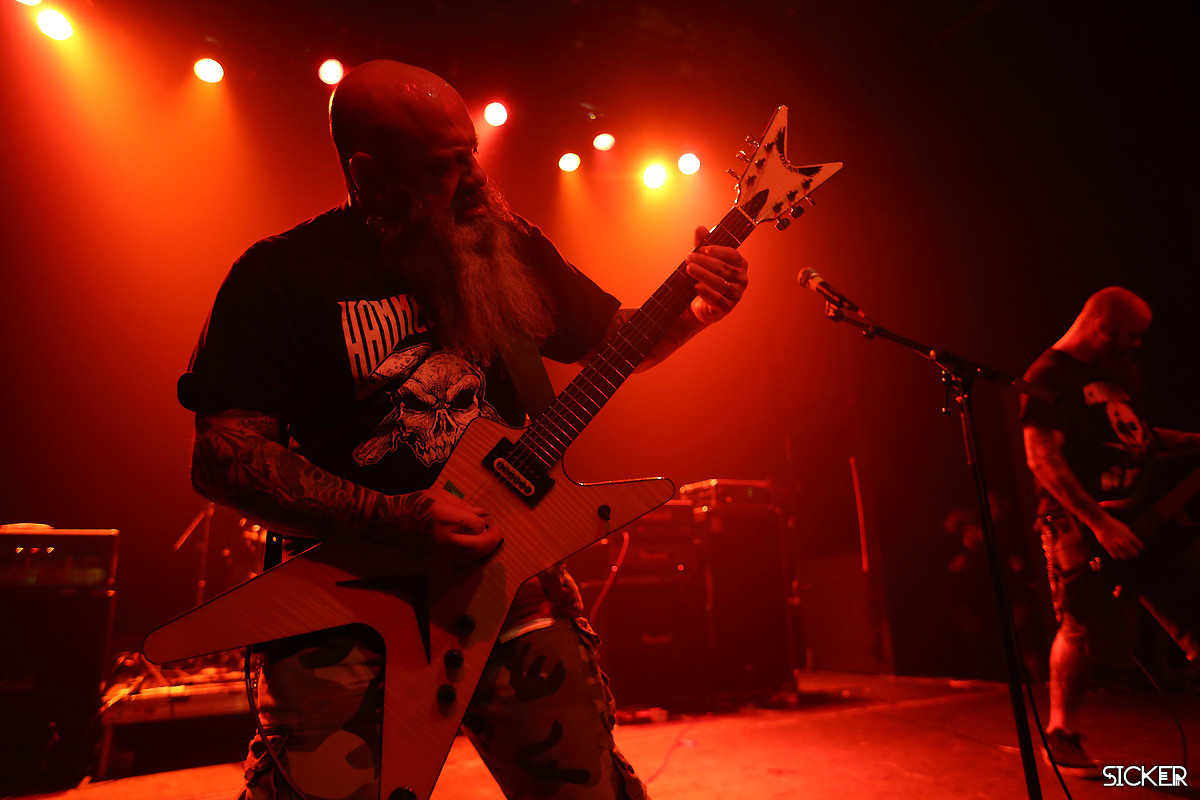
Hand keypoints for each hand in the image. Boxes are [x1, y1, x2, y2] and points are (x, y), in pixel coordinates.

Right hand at [387, 488, 502, 571]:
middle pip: (478, 546)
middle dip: (492, 540)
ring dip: (482, 550)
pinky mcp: (432, 563)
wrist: (388, 523)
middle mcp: (443, 538)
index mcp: (445, 517)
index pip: (477, 526)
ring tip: (485, 540)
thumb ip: (463, 506)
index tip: (482, 520)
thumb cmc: (414, 504)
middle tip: (496, 533)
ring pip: (470, 558)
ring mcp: (437, 553)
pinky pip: (457, 562)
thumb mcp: (439, 496)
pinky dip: (466, 555)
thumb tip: (484, 513)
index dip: (482, 524)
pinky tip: (467, 546)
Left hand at [685, 225, 748, 323]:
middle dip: (705, 262)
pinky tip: (696, 287)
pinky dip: (706, 292)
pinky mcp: (726, 307)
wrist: (703, 305)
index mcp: (740, 264)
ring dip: (703, 275)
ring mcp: (736, 294)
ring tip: (689, 269)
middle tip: (689, 257)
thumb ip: (703, 244)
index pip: (732, 255)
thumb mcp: (704, 260)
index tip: (702, 249)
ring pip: (720, 283)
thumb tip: (700, 228)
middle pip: (724, 268)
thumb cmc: (707, 278)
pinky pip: (717, 299)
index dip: (718, 251)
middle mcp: (742, 279)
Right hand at [1092, 515, 1142, 560]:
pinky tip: (1117, 554)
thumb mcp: (1125, 528)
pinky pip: (1115, 556)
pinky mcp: (1108, 547)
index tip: (1139, 548)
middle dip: (1135, 554)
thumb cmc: (1113, 523)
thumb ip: (1130, 535)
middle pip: (1134, 553)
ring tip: (1126, 556)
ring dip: (1126, 556)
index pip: (1140, 546)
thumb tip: (1133, 542)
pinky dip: (1117, 556)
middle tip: (1134, 553)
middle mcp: (1124, 542)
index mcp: (1129, 536)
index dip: (1140, 548)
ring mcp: (1116, 545)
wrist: (1101, 522)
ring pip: (1125, 557)